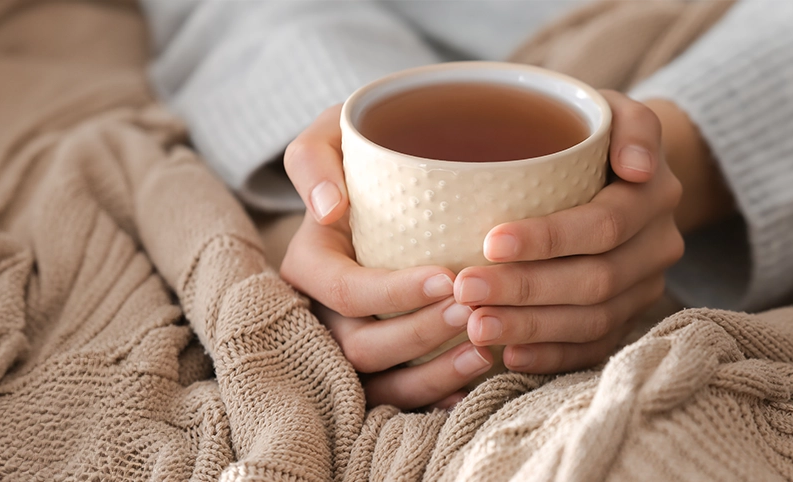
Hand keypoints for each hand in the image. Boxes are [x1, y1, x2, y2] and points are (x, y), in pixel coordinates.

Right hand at [280, 105, 491, 409]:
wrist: (388, 178)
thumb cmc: (362, 152)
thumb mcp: (330, 136)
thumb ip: (314, 159)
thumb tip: (328, 210)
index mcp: (308, 262)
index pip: (343, 290)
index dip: (392, 293)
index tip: (447, 277)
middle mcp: (320, 312)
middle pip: (361, 345)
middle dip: (420, 334)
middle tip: (473, 312)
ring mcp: (348, 343)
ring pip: (380, 381)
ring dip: (433, 373)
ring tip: (484, 352)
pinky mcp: (379, 365)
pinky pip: (400, 396)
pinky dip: (437, 394)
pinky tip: (476, 380)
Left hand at [454, 91, 687, 373]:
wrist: (624, 170)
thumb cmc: (593, 134)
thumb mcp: (609, 109)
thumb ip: (629, 124)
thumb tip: (637, 166)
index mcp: (653, 193)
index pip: (604, 224)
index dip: (550, 238)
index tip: (491, 242)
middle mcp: (658, 245)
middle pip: (596, 280)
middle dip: (527, 290)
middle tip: (466, 290)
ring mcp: (646, 286)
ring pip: (595, 320)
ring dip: (532, 328)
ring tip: (476, 326)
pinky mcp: (629, 317)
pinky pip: (595, 347)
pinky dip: (553, 357)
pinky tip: (510, 357)